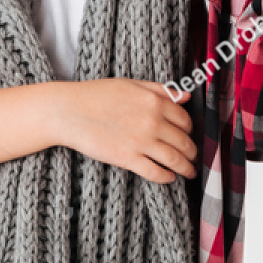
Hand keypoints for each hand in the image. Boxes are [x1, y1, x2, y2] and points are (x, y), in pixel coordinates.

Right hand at [51, 79, 196, 182]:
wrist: (68, 111)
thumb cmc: (96, 94)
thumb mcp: (130, 84)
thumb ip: (159, 90)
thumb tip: (184, 96)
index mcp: (154, 101)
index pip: (185, 120)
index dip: (189, 130)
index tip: (187, 136)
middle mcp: (152, 121)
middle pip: (184, 141)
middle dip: (192, 152)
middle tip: (193, 158)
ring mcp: (141, 141)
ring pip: (175, 159)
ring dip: (186, 168)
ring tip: (189, 172)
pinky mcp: (128, 158)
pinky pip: (156, 172)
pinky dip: (167, 177)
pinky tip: (169, 177)